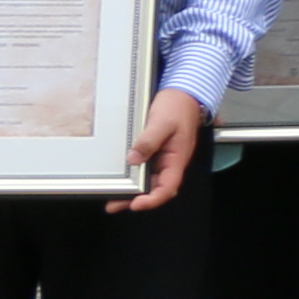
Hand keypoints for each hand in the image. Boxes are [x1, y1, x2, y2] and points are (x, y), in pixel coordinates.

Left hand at [107, 89, 206, 212]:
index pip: (168, 187)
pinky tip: (123, 178)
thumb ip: (148, 141)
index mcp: (177, 159)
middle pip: (156, 188)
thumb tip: (133, 159)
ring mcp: (163, 158)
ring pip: (149, 180)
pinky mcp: (156, 152)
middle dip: (136, 200)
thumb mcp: (162, 122)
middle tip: (114, 204)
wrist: (183, 93)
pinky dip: (133, 176)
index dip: (153, 199)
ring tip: (114, 197)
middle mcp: (170, 162)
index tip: (136, 203)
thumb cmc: (178, 107)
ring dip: (133, 191)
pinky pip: (145, 169)